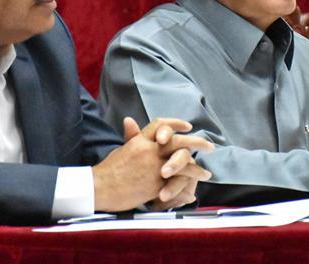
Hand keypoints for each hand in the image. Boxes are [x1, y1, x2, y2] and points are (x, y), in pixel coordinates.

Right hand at [92, 117, 212, 211]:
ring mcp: (153, 167)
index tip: (188, 126)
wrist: (98, 188)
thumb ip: (132, 137)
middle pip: (177, 140)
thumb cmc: (108, 170)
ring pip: (181, 162)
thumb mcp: (121, 149)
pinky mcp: (154, 184)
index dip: (176, 124)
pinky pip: (175, 182)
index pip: (161, 124)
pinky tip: (194, 188)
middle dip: (196, 142)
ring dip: (196, 168)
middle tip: (209, 146)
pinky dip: (187, 184)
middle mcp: (149, 150)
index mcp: (140, 140)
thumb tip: (130, 120)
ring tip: (206, 173)